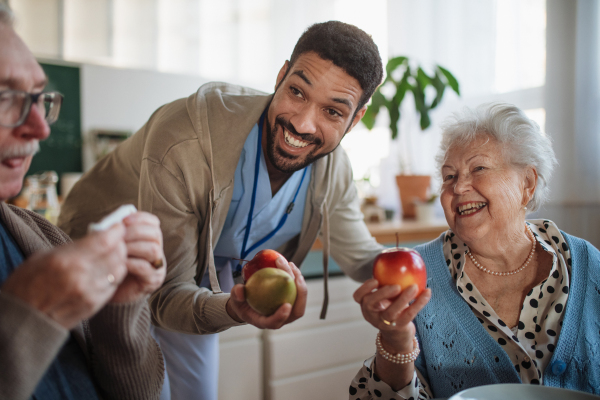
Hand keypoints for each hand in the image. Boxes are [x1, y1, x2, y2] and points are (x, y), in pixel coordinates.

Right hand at [1, 224, 127, 329]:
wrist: (22, 319)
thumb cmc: (27, 283)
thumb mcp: (44, 256)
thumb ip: (73, 248)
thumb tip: (96, 238)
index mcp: (67, 260)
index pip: (105, 241)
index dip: (116, 231)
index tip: (117, 226)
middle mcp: (82, 276)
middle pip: (117, 254)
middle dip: (119, 244)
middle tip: (115, 240)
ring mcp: (90, 293)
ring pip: (119, 270)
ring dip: (118, 260)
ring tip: (110, 256)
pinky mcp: (94, 305)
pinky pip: (114, 286)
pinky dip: (113, 276)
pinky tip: (105, 272)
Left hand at [110, 212, 165, 303]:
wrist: (110, 289)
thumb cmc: (110, 264)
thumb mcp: (111, 245)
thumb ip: (114, 233)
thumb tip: (112, 223)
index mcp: (148, 237)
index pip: (152, 222)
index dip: (139, 218)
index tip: (123, 221)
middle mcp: (156, 249)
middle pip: (154, 233)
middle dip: (135, 232)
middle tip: (118, 236)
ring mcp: (157, 265)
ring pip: (153, 249)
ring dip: (133, 247)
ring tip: (118, 251)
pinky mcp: (154, 280)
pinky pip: (146, 268)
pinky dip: (131, 263)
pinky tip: (120, 264)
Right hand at [226, 257, 306, 328]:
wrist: (248, 301)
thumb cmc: (242, 303)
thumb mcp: (235, 299)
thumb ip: (237, 294)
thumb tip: (240, 290)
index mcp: (264, 321)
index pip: (275, 323)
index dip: (282, 316)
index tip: (286, 305)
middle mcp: (280, 318)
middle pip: (295, 311)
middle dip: (300, 294)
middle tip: (294, 277)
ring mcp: (287, 310)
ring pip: (300, 299)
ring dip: (300, 283)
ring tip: (291, 266)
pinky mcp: (291, 299)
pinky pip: (297, 290)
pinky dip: (295, 277)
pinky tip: (290, 265)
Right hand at [353, 279, 430, 352]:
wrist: (397, 335)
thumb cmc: (390, 308)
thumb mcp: (384, 298)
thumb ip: (386, 283)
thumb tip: (397, 257)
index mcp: (366, 305)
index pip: (358, 297)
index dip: (364, 288)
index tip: (376, 280)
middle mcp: (372, 315)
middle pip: (371, 304)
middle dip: (382, 293)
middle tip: (396, 285)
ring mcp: (384, 323)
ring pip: (391, 312)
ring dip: (403, 298)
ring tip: (414, 287)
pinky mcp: (399, 327)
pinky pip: (409, 315)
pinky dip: (419, 303)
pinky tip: (427, 292)